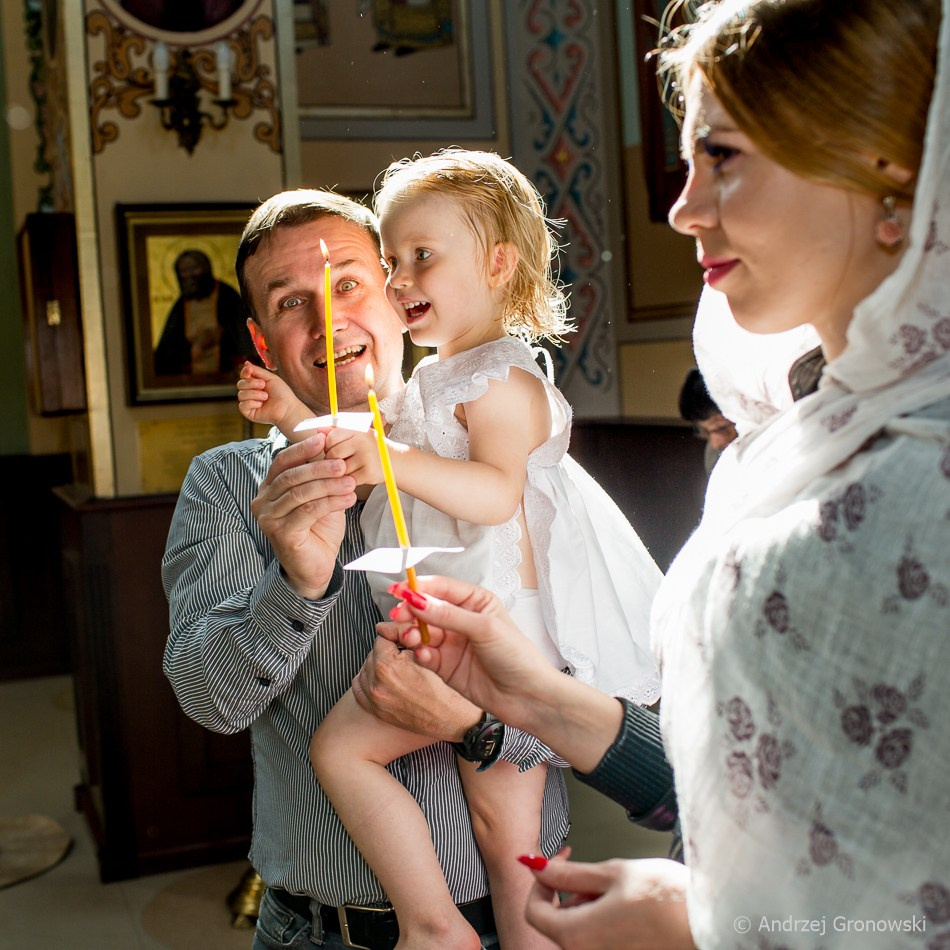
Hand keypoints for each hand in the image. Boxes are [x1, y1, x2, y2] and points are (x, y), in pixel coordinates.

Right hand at [238, 362, 310, 434]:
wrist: (287, 407)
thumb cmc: (282, 393)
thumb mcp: (270, 378)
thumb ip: (257, 371)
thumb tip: (246, 363)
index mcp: (255, 384)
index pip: (243, 376)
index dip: (244, 372)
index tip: (249, 370)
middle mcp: (250, 392)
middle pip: (240, 384)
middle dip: (251, 383)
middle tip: (263, 385)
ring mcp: (248, 402)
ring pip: (241, 394)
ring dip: (255, 394)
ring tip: (266, 397)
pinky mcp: (248, 412)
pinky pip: (242, 405)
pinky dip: (252, 403)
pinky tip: (261, 405)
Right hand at [250, 433, 356, 599]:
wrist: (315, 567)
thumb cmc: (317, 529)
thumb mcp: (319, 496)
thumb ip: (319, 474)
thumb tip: (327, 441)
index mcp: (269, 488)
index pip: (282, 462)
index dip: (302, 450)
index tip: (322, 438)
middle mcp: (263, 502)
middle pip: (291, 477)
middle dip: (319, 468)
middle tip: (343, 465)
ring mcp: (269, 519)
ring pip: (301, 494)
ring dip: (329, 485)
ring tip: (351, 483)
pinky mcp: (282, 534)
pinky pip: (308, 511)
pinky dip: (331, 502)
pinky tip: (349, 499)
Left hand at [324, 427, 384, 486]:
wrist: (396, 462)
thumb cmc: (372, 448)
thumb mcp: (357, 435)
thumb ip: (337, 432)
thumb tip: (318, 430)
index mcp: (358, 429)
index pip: (331, 437)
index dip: (327, 446)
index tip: (333, 450)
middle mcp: (363, 441)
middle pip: (333, 454)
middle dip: (332, 461)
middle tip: (340, 462)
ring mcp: (366, 457)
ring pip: (339, 468)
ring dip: (340, 472)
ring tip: (349, 469)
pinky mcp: (368, 473)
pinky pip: (347, 479)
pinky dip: (348, 480)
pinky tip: (355, 476)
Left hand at [352, 631, 481, 740]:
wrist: (450, 718)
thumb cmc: (443, 688)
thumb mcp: (426, 655)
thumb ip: (405, 638)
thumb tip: (386, 626)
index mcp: (387, 666)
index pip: (382, 638)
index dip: (396, 636)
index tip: (403, 641)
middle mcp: (376, 684)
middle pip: (373, 653)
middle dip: (387, 651)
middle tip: (403, 655)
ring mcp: (374, 700)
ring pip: (365, 669)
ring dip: (377, 665)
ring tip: (396, 668)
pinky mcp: (376, 711)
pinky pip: (359, 688)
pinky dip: (368, 681)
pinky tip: (382, 680)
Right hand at [383, 575, 563, 734]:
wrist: (528, 698)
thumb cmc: (517, 657)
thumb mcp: (484, 629)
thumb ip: (448, 615)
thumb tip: (418, 600)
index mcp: (476, 602)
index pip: (441, 587)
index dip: (418, 587)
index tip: (399, 589)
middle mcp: (462, 620)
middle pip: (426, 608)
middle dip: (411, 610)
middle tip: (399, 615)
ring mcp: (452, 643)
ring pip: (421, 632)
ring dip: (412, 633)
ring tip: (411, 638)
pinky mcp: (445, 666)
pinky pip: (424, 655)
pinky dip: (419, 653)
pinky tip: (422, 655)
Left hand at [524, 854, 693, 949]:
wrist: (709, 924)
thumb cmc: (668, 900)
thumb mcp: (612, 872)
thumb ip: (569, 873)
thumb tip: (538, 866)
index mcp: (576, 935)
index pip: (534, 909)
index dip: (542, 880)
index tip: (557, 862)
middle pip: (558, 920)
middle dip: (570, 891)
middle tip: (594, 871)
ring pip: (580, 929)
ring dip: (589, 904)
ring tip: (619, 888)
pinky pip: (600, 939)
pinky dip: (604, 919)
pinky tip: (628, 905)